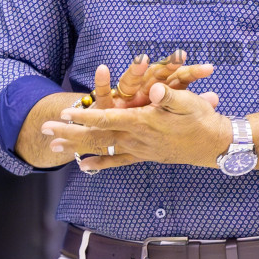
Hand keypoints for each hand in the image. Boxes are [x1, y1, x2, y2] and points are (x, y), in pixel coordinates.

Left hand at [44, 82, 225, 170]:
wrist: (214, 145)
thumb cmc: (202, 119)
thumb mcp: (188, 102)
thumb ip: (168, 96)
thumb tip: (152, 90)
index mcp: (144, 122)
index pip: (108, 120)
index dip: (85, 117)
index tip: (64, 114)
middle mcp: (137, 139)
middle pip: (97, 137)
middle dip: (69, 134)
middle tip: (44, 131)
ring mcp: (139, 150)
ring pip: (102, 149)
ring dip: (77, 147)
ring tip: (54, 148)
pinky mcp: (144, 155)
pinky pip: (117, 161)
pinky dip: (100, 163)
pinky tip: (84, 167)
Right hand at [93, 50, 212, 108]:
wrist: (116, 128)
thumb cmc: (148, 117)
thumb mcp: (171, 110)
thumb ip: (193, 103)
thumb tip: (216, 98)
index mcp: (161, 91)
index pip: (178, 78)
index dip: (192, 73)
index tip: (209, 68)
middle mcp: (144, 88)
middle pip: (156, 74)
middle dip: (167, 65)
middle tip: (180, 57)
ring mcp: (126, 94)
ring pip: (132, 79)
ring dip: (135, 69)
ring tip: (142, 60)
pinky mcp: (108, 102)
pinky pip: (102, 92)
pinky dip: (101, 81)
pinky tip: (102, 69)